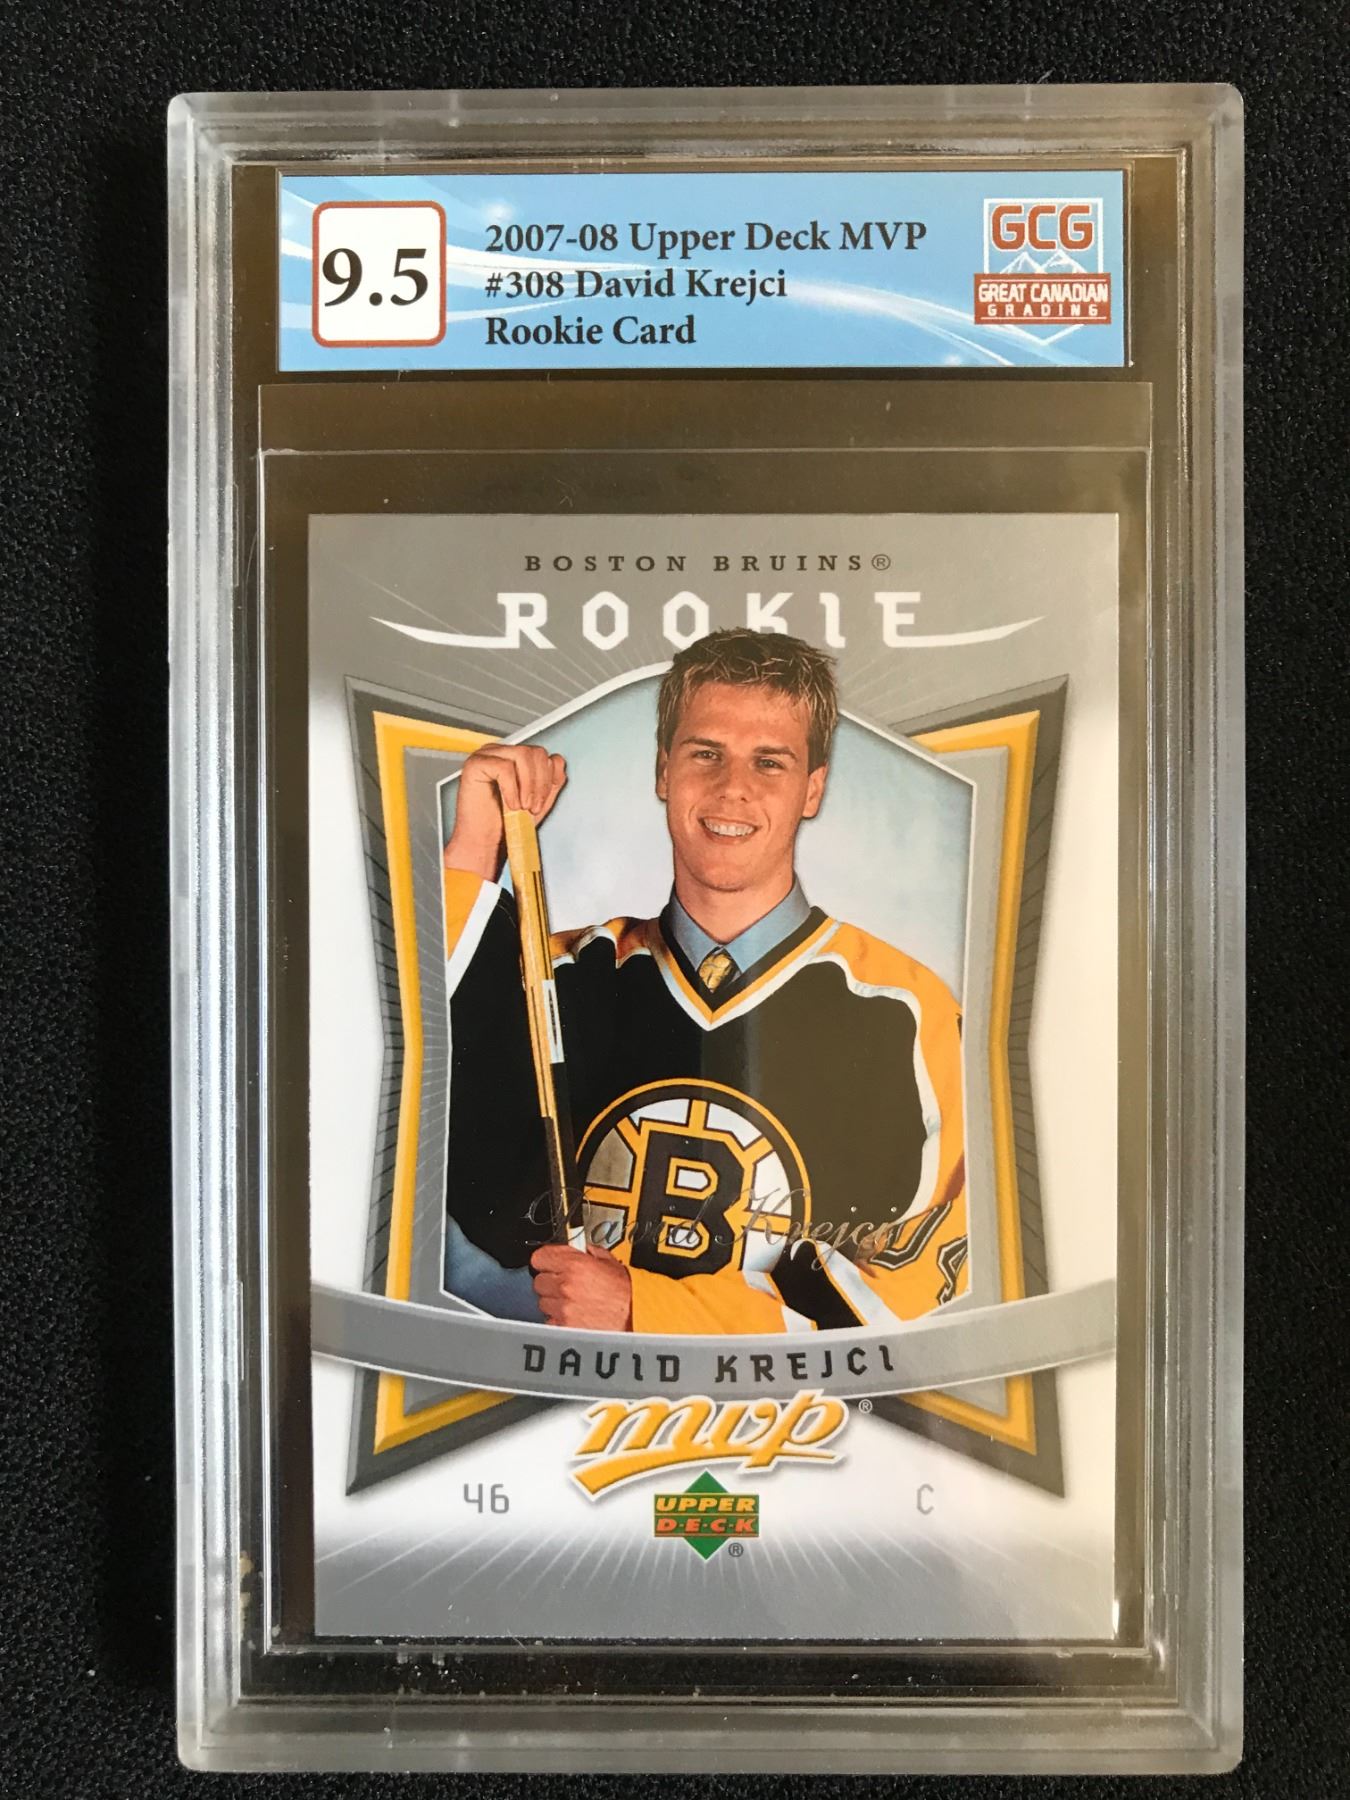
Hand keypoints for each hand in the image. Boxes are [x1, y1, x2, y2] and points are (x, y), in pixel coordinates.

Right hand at [443, 743, 566, 880]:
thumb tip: (557, 761)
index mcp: (514, 758)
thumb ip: (550, 780)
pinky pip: (504, 768)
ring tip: (522, 807)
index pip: (542, 754)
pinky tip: (509, 805)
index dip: (548, 778)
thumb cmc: (507, 824)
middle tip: (533, 807)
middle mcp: (500, 753)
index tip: (541, 802)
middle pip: (535, 752)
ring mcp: (486, 755)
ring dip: (528, 785)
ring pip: (522, 755)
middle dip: (541, 783)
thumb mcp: (539, 800)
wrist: (486, 844)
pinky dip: (511, 790)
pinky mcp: (475, 764)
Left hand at [530, 1241, 632, 1330]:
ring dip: (555, 1302)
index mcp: (575, 1266)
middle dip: (551, 1282)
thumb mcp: (612, 1264)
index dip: (546, 1260)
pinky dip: (559, 1319)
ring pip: (544, 1302)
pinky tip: (575, 1316)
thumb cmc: (627, 1296)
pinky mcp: (563, 1327)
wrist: (637, 1321)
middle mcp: (565, 1286)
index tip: (550, 1262)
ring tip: (574, 1302)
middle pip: (539, 1281)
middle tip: (566, 1284)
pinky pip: (550, 1321)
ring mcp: (562, 1309)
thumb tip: (582, 1250)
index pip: (540, 1257)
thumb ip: (591, 1253)